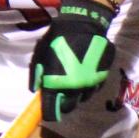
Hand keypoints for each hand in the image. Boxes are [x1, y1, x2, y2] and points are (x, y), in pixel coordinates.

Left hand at [29, 0, 116, 122]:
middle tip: (60, 92)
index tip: (48, 111)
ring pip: (83, 97)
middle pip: (69, 107)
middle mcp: (75, 89)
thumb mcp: (40, 54)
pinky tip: (85, 73)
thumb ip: (36, 74)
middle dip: (64, 103)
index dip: (49, 113)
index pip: (52, 112)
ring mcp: (91, 84)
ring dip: (77, 93)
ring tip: (73, 79)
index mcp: (57, 85)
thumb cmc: (58, 38)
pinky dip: (89, 85)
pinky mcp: (103, 77)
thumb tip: (36, 90)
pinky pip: (94, 87)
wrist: (84, 24)